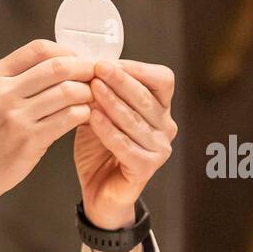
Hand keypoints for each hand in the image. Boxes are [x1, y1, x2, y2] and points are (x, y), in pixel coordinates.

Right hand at [0, 40, 94, 249]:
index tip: (80, 59)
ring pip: (68, 91)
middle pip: (58, 67)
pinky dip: (84, 113)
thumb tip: (64, 63)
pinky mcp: (29, 140)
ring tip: (93, 97)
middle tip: (97, 75)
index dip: (67, 51)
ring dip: (88, 92)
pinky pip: (69, 117)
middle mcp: (3, 93)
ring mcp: (16, 117)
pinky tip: (86, 116)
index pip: (39, 49)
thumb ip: (19, 79)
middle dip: (84, 68)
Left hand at [73, 59, 176, 230]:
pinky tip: (92, 118)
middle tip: (97, 68)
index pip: (160, 79)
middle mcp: (165, 126)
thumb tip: (87, 64)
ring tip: (92, 89)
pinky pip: (126, 145)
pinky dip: (108, 130)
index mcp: (160, 109)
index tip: (105, 60)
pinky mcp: (146, 167)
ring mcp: (160, 148)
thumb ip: (98, 93)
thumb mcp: (98, 113)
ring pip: (136, 119)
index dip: (135, 68)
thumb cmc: (100, 149)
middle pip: (146, 96)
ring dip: (112, 102)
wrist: (99, 191)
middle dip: (120, 80)